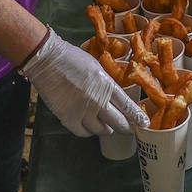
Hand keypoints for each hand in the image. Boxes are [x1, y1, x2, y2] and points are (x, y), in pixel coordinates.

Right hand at [21, 30, 148, 134]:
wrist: (47, 60)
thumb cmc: (71, 59)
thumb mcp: (97, 67)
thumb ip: (106, 84)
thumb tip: (115, 98)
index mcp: (107, 85)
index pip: (127, 107)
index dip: (137, 117)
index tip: (143, 123)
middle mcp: (97, 101)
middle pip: (118, 122)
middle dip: (126, 127)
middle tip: (129, 128)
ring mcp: (83, 111)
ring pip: (101, 130)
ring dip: (106, 128)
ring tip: (105, 124)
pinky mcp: (68, 118)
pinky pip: (83, 132)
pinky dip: (88, 131)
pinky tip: (88, 125)